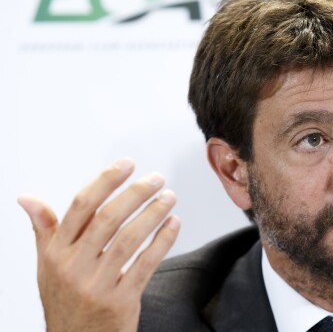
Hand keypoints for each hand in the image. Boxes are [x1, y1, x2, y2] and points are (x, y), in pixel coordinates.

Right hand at [18, 158, 179, 331]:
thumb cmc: (65, 299)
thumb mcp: (48, 264)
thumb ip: (44, 228)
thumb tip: (26, 198)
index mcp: (57, 252)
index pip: (81, 206)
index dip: (105, 181)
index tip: (126, 164)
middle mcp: (74, 267)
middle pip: (108, 219)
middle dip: (136, 193)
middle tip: (156, 178)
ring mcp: (97, 285)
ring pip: (129, 240)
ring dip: (153, 214)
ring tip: (169, 197)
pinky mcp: (120, 301)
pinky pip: (145, 265)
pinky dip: (162, 242)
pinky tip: (173, 224)